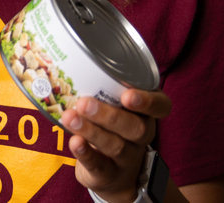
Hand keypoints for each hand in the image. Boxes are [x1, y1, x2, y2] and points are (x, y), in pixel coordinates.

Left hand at [61, 88, 171, 202]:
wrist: (115, 174)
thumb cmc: (111, 126)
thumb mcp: (115, 104)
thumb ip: (101, 84)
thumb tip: (63, 50)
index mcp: (146, 113)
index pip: (161, 106)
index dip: (148, 102)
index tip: (128, 95)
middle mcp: (142, 135)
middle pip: (134, 127)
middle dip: (109, 115)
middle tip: (84, 103)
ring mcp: (127, 157)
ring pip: (115, 145)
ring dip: (91, 131)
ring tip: (70, 117)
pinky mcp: (109, 174)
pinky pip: (99, 165)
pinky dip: (85, 153)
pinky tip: (74, 142)